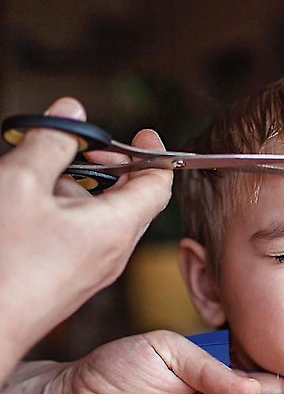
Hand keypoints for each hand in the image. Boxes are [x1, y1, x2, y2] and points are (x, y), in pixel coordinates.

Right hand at [0, 97, 172, 376]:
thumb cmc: (3, 259)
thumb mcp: (22, 184)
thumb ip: (52, 142)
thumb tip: (72, 114)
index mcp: (117, 227)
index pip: (158, 186)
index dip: (157, 156)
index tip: (145, 135)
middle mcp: (115, 252)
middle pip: (134, 200)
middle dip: (113, 167)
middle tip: (82, 148)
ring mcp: (96, 269)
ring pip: (106, 217)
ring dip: (85, 189)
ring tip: (45, 174)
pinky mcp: (75, 279)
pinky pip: (87, 237)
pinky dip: (72, 212)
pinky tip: (36, 206)